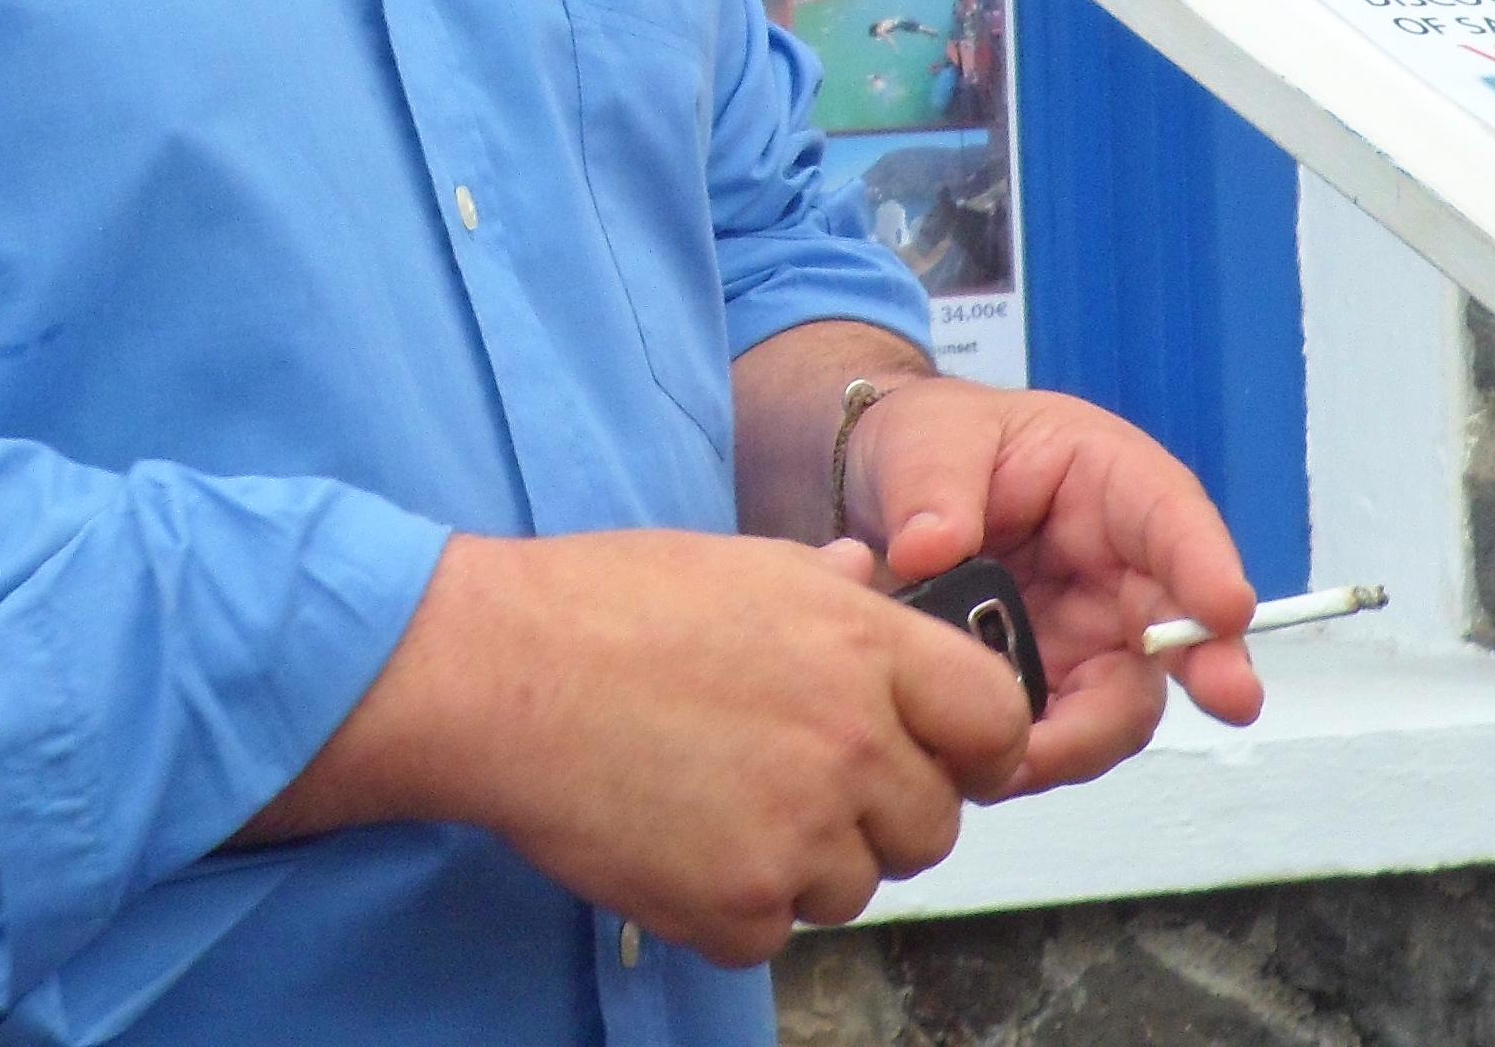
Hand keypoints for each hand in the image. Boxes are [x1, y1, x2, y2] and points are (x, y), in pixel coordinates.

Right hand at [239, 527, 1032, 964]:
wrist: (498, 673)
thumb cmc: (600, 606)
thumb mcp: (738, 562)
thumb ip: (829, 589)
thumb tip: (872, 582)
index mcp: (864, 645)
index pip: (997, 720)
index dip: (980, 746)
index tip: (952, 756)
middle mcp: (852, 741)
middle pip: (933, 824)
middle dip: (879, 813)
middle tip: (796, 778)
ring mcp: (800, 830)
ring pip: (856, 886)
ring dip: (805, 862)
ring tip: (718, 798)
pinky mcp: (741, 903)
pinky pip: (777, 933)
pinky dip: (734, 906)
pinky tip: (680, 839)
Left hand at [845, 380, 1263, 789]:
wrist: (891, 495)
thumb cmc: (937, 444)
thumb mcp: (926, 438)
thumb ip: (932, 486)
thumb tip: (929, 551)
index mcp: (1110, 484)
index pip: (1173, 518)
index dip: (1206, 564)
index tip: (1228, 608)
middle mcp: (1122, 572)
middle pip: (1179, 627)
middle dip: (1209, 668)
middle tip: (1229, 699)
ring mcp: (1093, 640)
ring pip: (1121, 704)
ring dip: (1085, 737)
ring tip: (1024, 757)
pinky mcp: (1054, 690)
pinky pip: (1061, 737)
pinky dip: (1032, 757)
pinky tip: (989, 767)